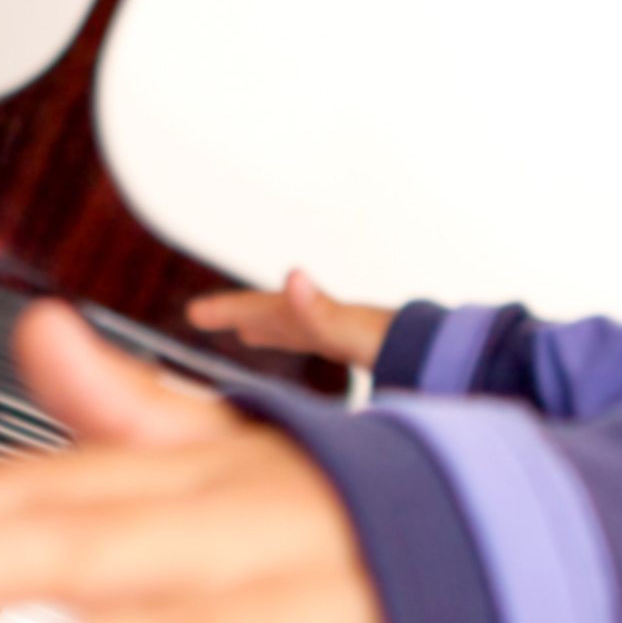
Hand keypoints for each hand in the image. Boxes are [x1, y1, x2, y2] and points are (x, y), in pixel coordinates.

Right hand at [186, 269, 394, 370]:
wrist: (425, 346)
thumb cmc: (384, 340)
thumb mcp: (343, 325)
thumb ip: (315, 307)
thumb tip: (293, 275)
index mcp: (308, 313)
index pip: (259, 308)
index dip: (227, 310)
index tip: (195, 312)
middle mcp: (316, 315)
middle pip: (267, 311)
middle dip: (233, 313)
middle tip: (197, 315)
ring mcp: (329, 327)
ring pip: (284, 323)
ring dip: (259, 323)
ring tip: (240, 328)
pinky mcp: (342, 340)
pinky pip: (302, 336)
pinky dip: (284, 337)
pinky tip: (280, 342)